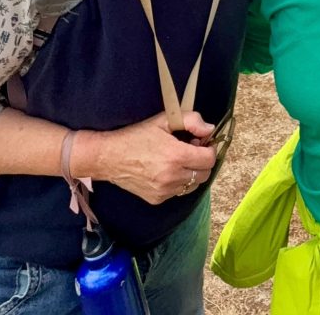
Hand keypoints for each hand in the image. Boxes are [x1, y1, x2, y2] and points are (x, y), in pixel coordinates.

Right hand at [79, 111, 216, 204]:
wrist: (110, 157)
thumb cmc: (138, 135)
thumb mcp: (164, 120)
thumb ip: (192, 121)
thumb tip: (210, 129)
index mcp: (176, 156)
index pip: (209, 159)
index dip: (209, 149)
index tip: (200, 142)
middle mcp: (172, 176)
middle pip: (204, 174)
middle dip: (202, 161)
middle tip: (190, 149)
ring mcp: (164, 190)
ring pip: (192, 185)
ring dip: (192, 173)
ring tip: (178, 160)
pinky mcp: (156, 199)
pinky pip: (178, 191)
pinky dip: (179, 182)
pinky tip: (167, 170)